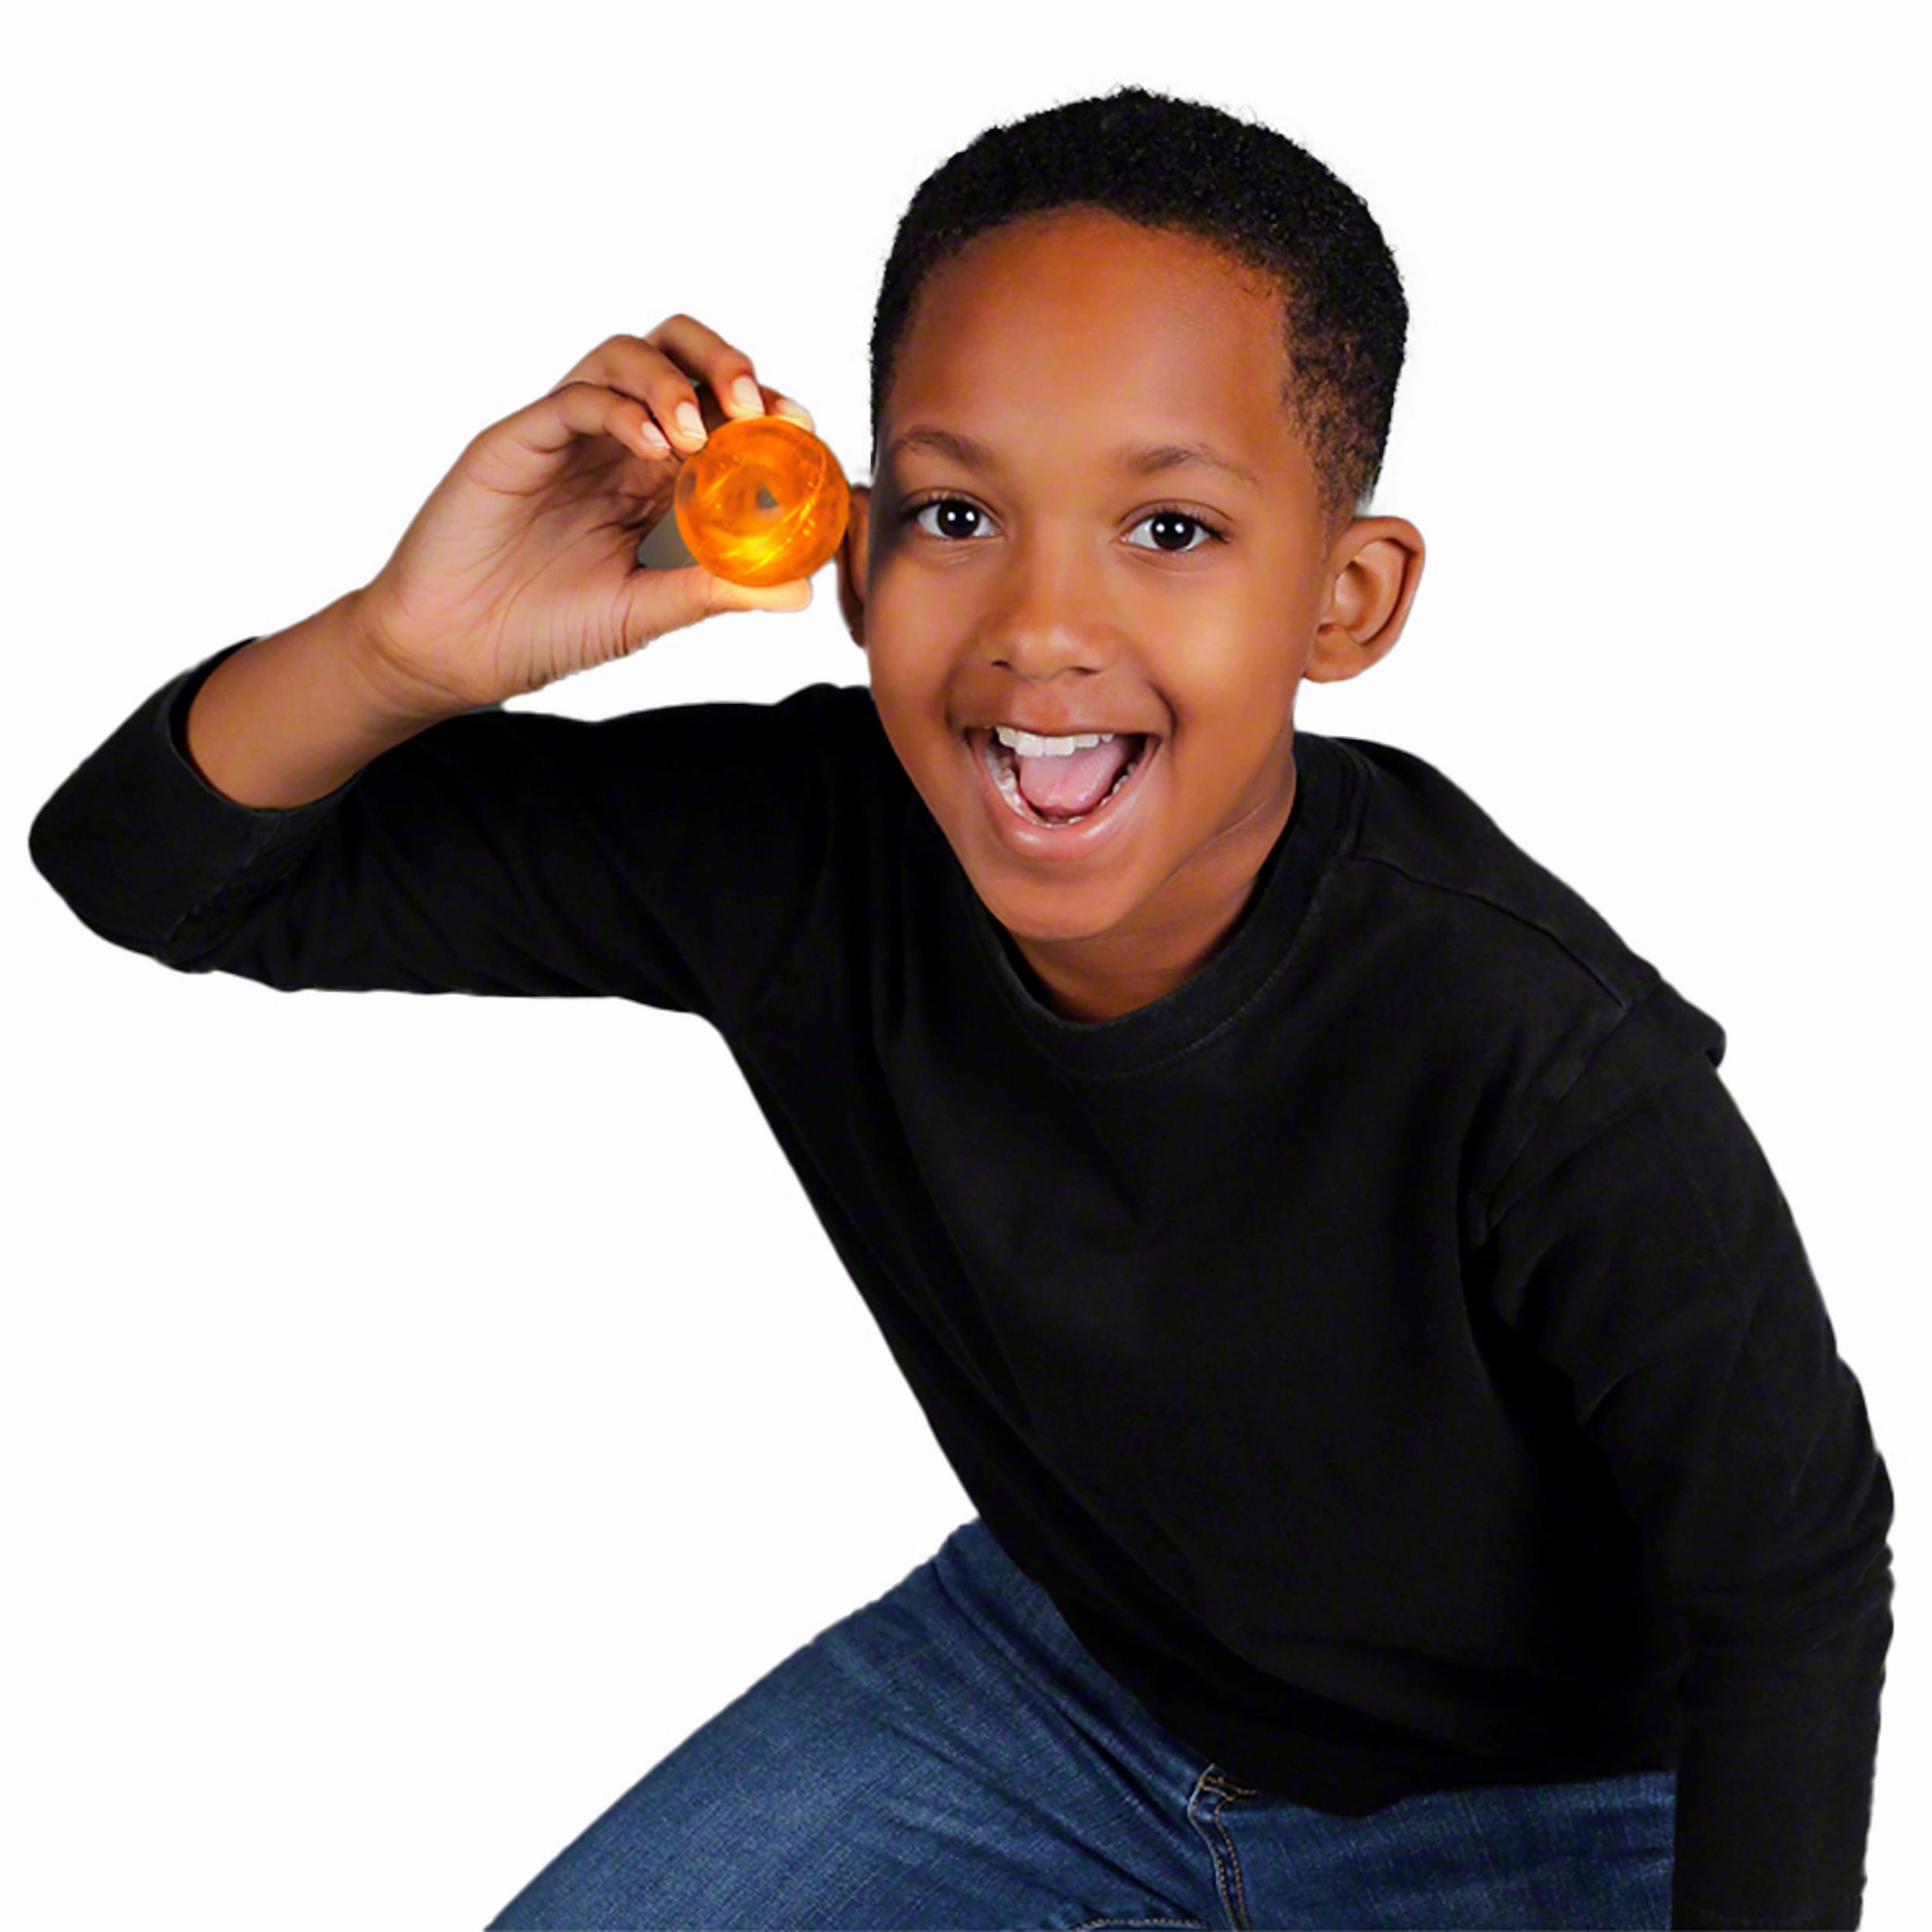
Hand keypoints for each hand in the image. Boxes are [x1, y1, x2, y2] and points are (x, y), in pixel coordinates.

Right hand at [344, 315, 819, 717]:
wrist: (453, 652)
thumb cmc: (543, 630)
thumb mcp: (645, 614)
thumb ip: (714, 592)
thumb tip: (799, 591)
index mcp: (650, 478)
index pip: (717, 413)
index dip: (763, 409)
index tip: (800, 431)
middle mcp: (612, 442)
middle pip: (675, 355)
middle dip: (723, 363)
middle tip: (756, 409)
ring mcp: (565, 436)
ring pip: (623, 355)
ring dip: (672, 381)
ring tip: (698, 436)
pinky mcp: (516, 439)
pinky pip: (573, 397)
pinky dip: (619, 409)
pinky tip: (650, 449)